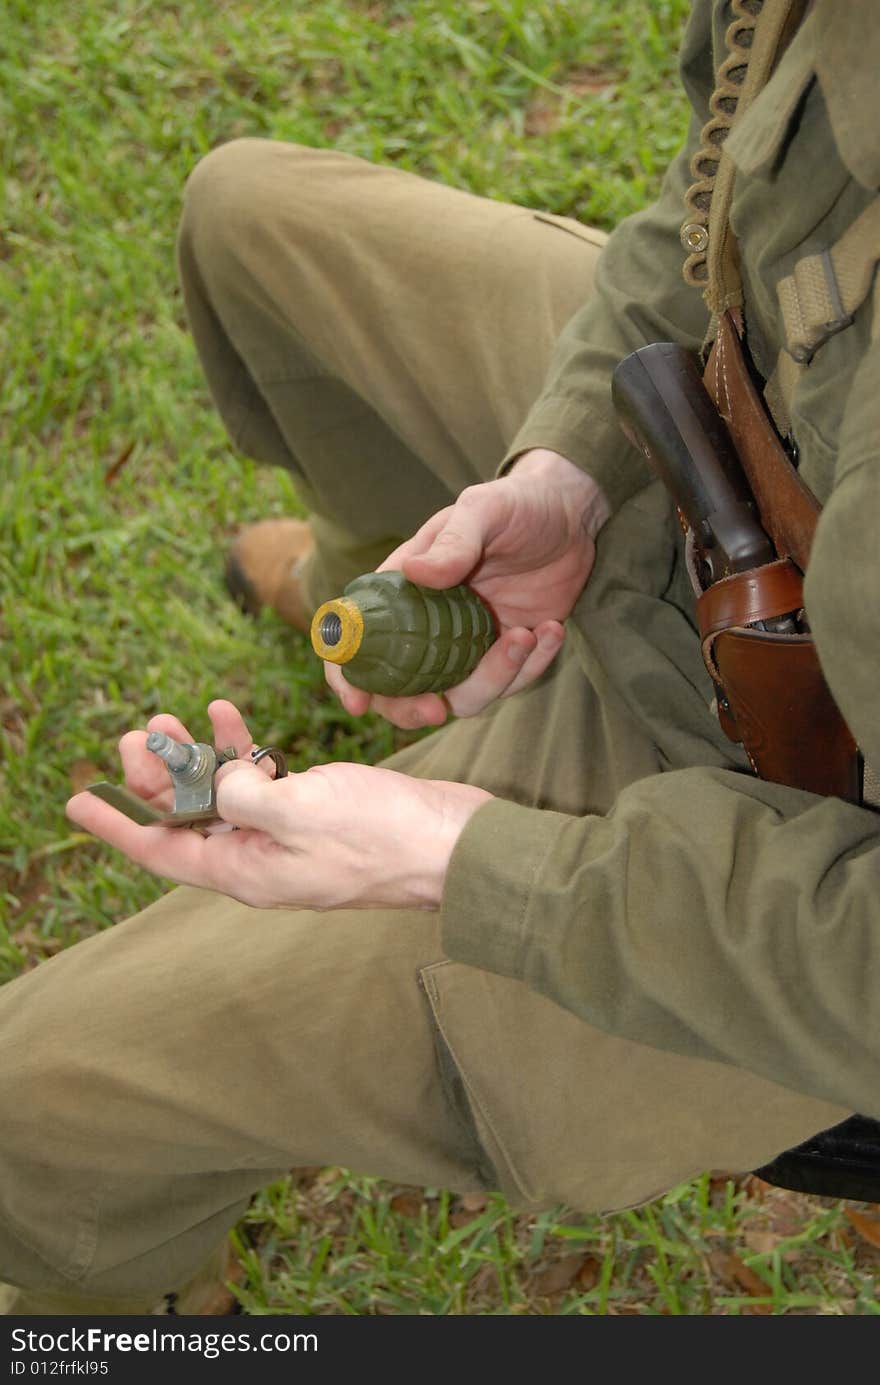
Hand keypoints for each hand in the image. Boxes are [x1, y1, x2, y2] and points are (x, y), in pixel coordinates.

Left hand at [66, 700, 491, 909]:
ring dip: (196, 756)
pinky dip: (243, 748)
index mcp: (247, 871)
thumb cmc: (384, 835)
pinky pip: (264, 782)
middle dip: (156, 777)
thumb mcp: (300, 811)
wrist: (456, 844)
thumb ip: (243, 795)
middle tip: (134, 733)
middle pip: (189, 819)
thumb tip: (220, 779)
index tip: (78, 802)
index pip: (164, 850)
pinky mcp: (318, 813)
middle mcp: (261, 859)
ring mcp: (290, 837)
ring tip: (170, 717)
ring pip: (223, 796)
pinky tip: (230, 715)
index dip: (118, 824)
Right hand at [325, 449, 609, 727]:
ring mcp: (470, 644)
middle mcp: (430, 626)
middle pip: (403, 688)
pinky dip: (533, 666)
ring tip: (525, 635)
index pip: (361, 640)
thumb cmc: (515, 503)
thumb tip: (414, 572)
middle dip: (414, 708)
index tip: (360, 702)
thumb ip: (453, 542)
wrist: (570, 514)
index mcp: (405, 592)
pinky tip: (551, 630)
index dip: (349, 676)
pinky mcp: (509, 652)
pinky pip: (514, 681)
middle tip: (438, 710)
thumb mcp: (483, 510)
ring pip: (464, 695)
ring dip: (493, 678)